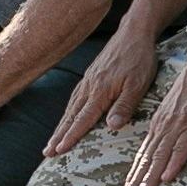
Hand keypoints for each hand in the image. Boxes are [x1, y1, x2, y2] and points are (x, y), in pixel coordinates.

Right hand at [45, 31, 156, 158]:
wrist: (133, 34)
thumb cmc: (139, 59)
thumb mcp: (138, 84)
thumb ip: (124, 105)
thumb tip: (112, 126)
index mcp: (100, 91)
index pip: (82, 119)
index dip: (71, 136)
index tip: (59, 150)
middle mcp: (89, 87)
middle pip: (70, 116)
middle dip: (58, 135)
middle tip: (47, 152)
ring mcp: (88, 81)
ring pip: (70, 108)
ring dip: (60, 126)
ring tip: (53, 141)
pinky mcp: (90, 76)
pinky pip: (74, 98)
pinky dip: (68, 112)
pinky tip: (67, 117)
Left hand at [129, 51, 186, 185]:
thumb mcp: (174, 109)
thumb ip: (168, 126)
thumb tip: (163, 142)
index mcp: (158, 124)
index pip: (143, 154)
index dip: (134, 173)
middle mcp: (163, 127)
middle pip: (147, 159)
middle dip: (136, 181)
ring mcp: (177, 126)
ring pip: (160, 156)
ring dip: (150, 178)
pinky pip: (182, 147)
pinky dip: (173, 163)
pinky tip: (167, 177)